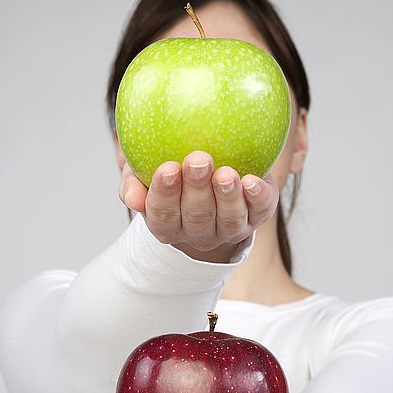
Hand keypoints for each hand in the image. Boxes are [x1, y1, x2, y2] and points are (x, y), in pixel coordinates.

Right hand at [118, 151, 278, 261]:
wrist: (213, 168)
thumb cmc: (172, 169)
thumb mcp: (143, 172)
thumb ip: (132, 182)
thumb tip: (132, 199)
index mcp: (168, 224)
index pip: (163, 215)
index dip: (165, 194)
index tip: (168, 168)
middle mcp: (199, 233)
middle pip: (197, 217)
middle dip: (198, 189)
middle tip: (199, 160)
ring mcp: (229, 228)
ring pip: (229, 220)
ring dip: (227, 197)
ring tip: (226, 173)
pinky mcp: (256, 216)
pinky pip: (260, 210)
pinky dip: (258, 198)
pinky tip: (253, 181)